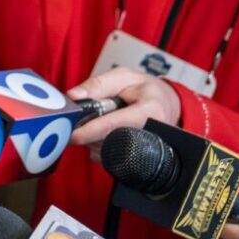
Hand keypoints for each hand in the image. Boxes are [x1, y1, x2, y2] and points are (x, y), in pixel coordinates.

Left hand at [70, 66, 184, 148]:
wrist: (166, 106)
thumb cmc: (145, 90)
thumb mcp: (124, 77)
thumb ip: (98, 84)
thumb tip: (73, 96)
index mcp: (150, 110)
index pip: (116, 124)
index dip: (92, 130)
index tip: (73, 135)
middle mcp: (151, 134)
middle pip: (108, 142)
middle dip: (89, 133)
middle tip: (83, 120)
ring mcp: (145, 150)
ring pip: (105, 153)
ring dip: (93, 139)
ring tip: (101, 122)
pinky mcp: (136, 160)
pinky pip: (107, 159)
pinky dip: (98, 146)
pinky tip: (105, 133)